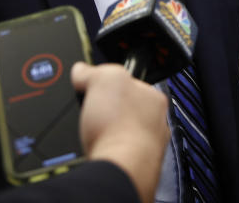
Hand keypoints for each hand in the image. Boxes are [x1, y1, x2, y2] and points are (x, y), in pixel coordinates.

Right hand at [71, 62, 168, 202]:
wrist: (119, 168)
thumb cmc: (121, 126)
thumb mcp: (103, 78)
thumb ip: (94, 70)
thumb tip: (82, 70)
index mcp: (154, 97)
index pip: (131, 83)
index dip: (110, 84)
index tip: (96, 87)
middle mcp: (156, 122)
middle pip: (126, 108)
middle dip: (108, 109)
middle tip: (92, 111)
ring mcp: (146, 146)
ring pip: (122, 131)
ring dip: (107, 131)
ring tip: (94, 131)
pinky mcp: (133, 164)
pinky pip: (116, 150)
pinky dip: (106, 148)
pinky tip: (98, 147)